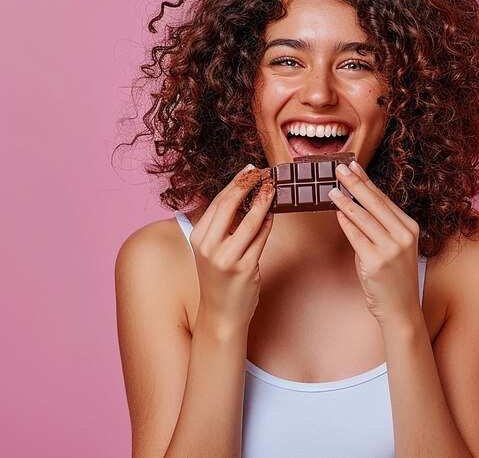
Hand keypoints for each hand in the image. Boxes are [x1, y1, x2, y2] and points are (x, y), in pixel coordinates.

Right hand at [189, 166, 274, 331]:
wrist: (220, 314)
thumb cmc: (218, 277)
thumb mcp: (211, 249)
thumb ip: (222, 225)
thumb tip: (243, 195)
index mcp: (197, 237)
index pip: (217, 202)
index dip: (235, 183)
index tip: (248, 170)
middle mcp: (209, 247)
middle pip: (230, 205)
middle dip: (249, 185)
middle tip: (263, 173)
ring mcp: (227, 259)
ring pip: (250, 221)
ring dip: (263, 201)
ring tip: (272, 189)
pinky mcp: (245, 269)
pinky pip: (260, 239)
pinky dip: (268, 224)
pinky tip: (273, 214)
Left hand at [328, 160, 421, 327]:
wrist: (400, 309)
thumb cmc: (393, 276)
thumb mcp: (392, 246)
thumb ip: (378, 225)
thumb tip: (353, 201)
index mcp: (410, 227)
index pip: (384, 198)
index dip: (366, 180)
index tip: (353, 166)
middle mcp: (403, 235)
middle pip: (374, 202)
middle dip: (355, 182)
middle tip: (339, 168)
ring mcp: (391, 248)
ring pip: (363, 217)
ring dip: (344, 201)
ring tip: (332, 189)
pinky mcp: (376, 261)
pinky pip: (356, 236)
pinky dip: (345, 222)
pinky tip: (337, 212)